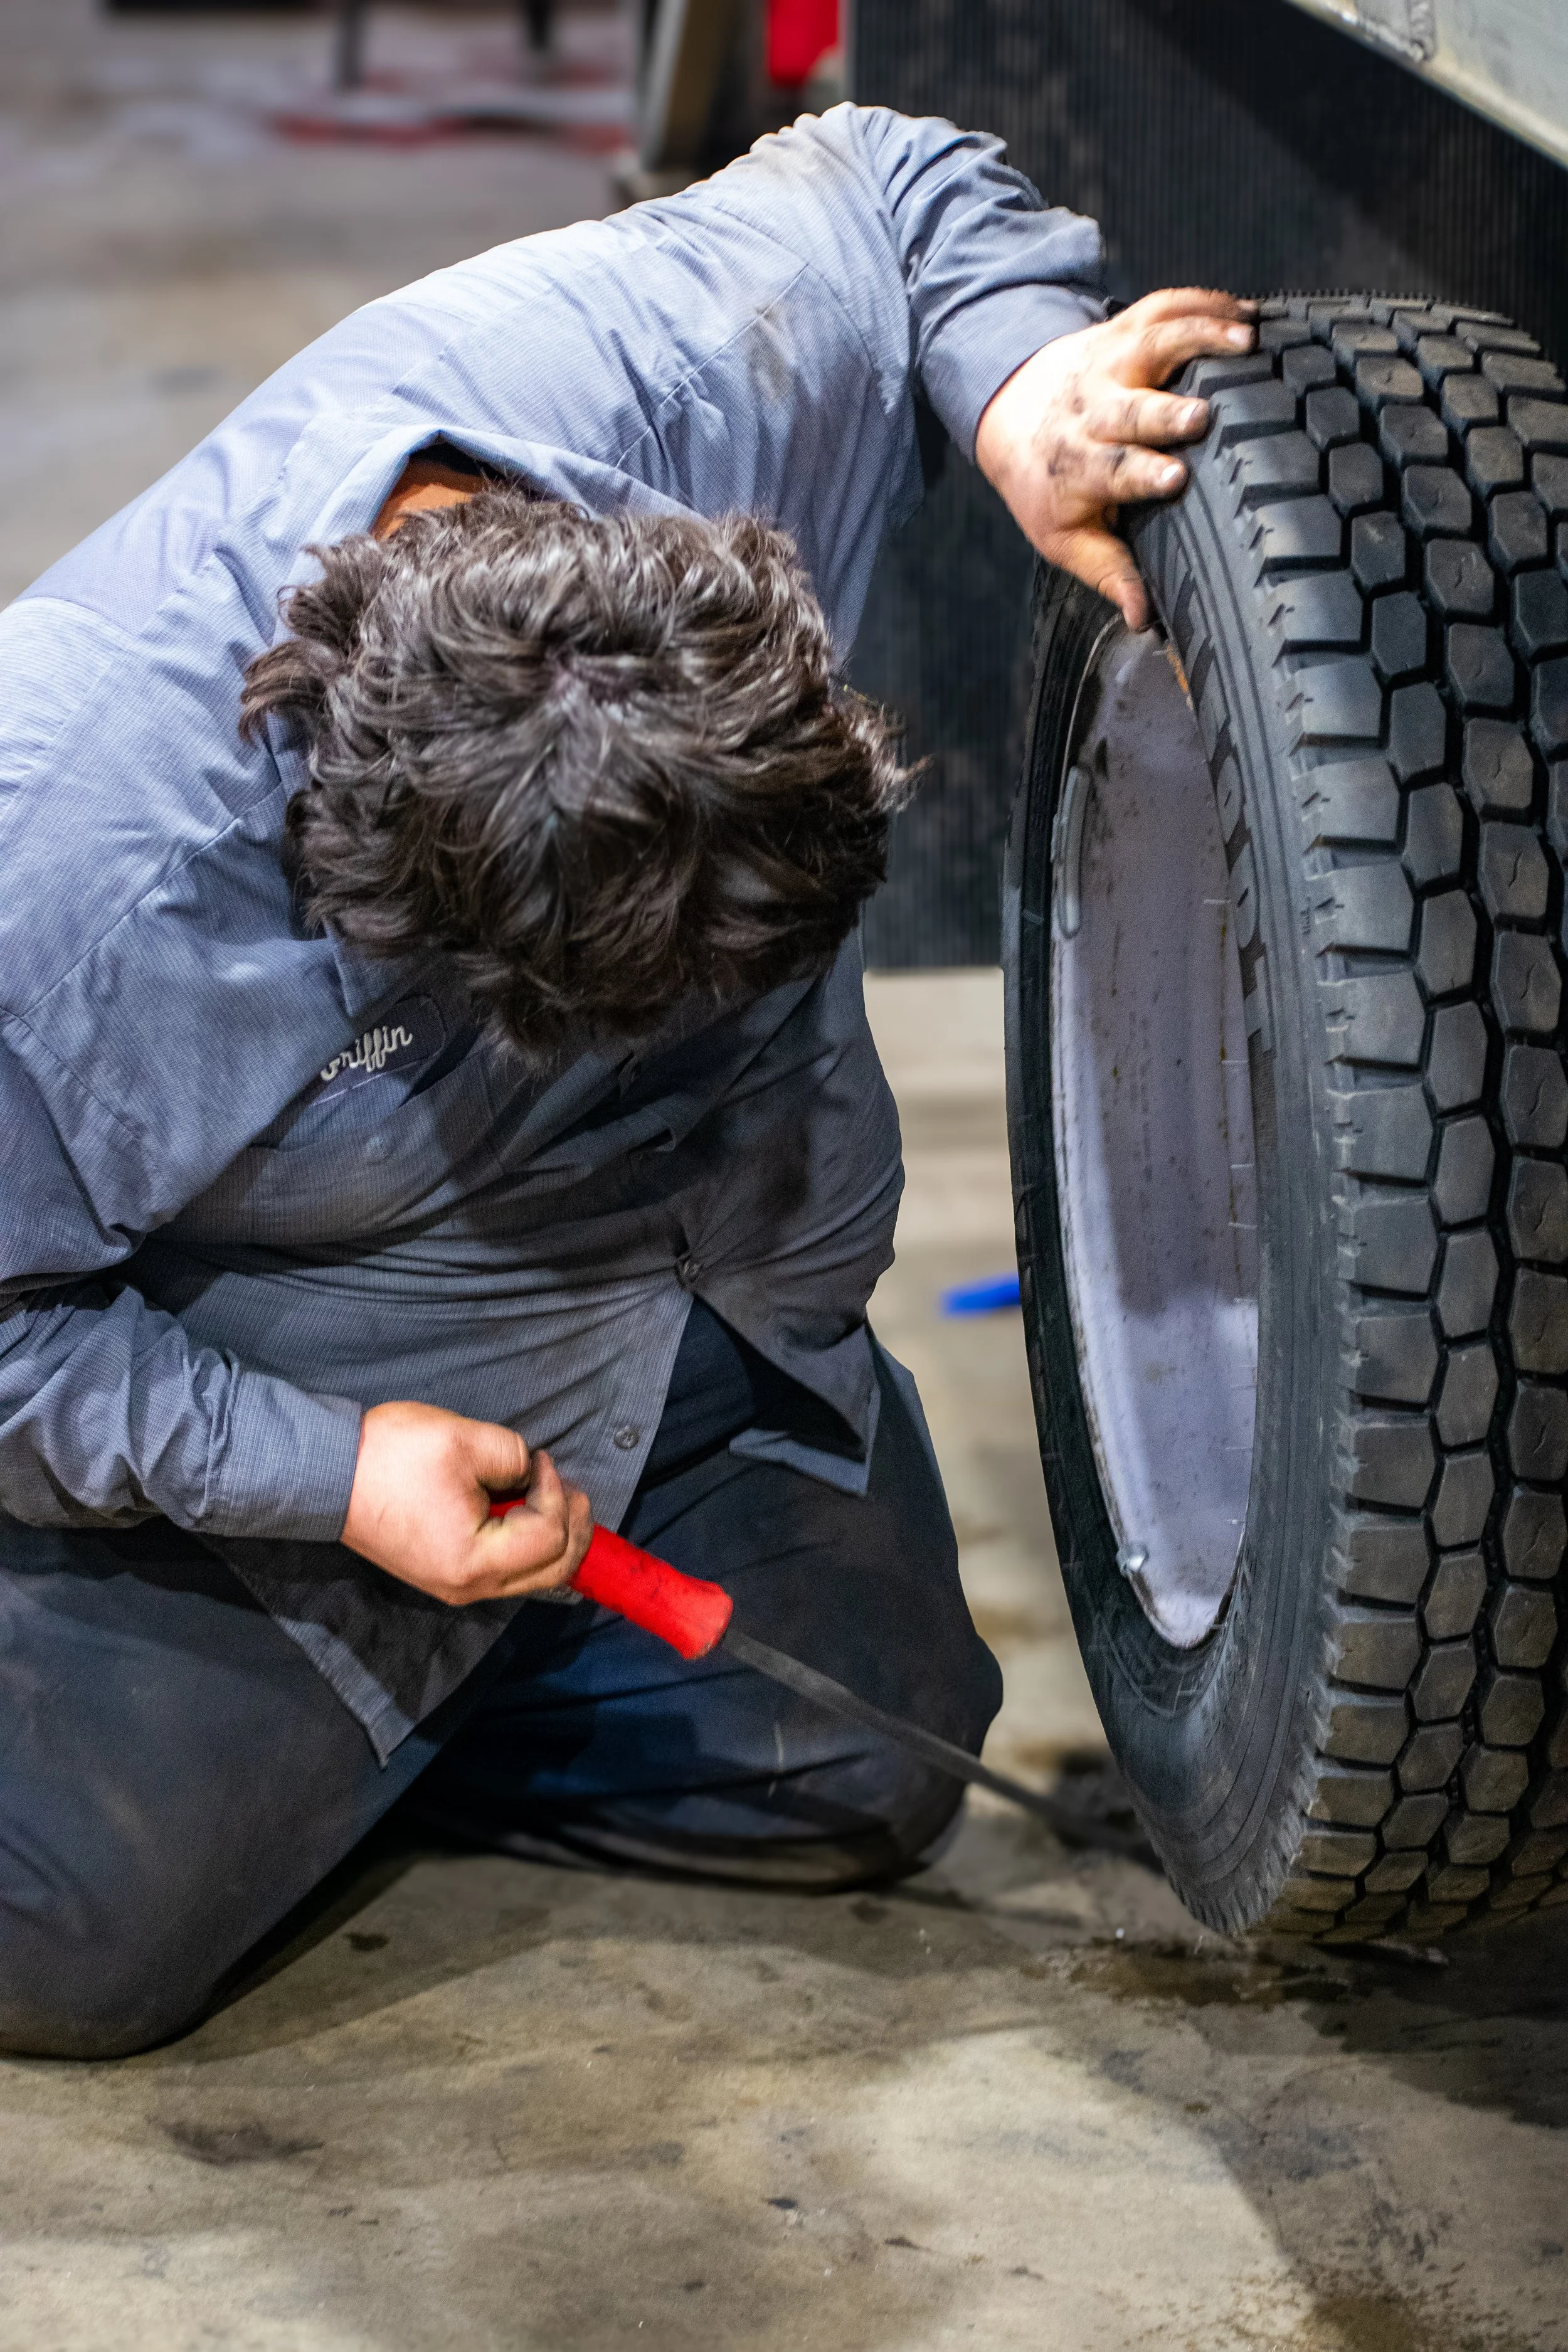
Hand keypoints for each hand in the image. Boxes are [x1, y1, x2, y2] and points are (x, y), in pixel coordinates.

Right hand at [340, 1399, 591, 1606]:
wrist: (328, 1473)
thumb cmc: (390, 1456)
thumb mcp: (465, 1440)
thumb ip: (515, 1457)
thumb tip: (531, 1474)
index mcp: (474, 1560)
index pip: (549, 1536)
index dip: (556, 1492)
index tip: (539, 1459)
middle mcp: (469, 1586)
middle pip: (553, 1570)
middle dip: (575, 1527)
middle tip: (573, 1488)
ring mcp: (457, 1585)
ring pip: (533, 1576)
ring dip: (556, 1538)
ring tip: (555, 1497)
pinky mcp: (447, 1574)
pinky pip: (507, 1571)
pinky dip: (530, 1545)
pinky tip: (530, 1514)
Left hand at [974, 287, 1258, 629]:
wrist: (1011, 414)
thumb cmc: (1049, 487)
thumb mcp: (1067, 539)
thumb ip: (1108, 573)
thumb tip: (1145, 619)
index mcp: (1077, 465)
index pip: (1110, 469)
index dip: (1141, 473)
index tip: (1176, 479)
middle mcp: (1091, 409)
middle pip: (1131, 407)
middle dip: (1165, 410)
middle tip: (1202, 416)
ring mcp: (1108, 362)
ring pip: (1153, 341)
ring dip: (1198, 337)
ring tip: (1245, 341)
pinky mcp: (1123, 329)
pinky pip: (1163, 305)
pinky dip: (1203, 301)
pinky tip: (1244, 309)